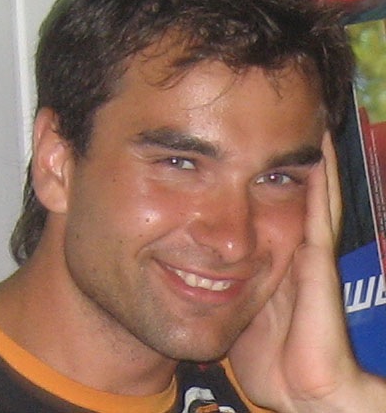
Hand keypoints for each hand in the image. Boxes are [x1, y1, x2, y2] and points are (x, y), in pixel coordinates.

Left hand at [228, 132, 385, 411]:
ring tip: (305, 118)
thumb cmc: (260, 351)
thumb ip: (211, 280)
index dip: (258, 170)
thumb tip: (182, 261)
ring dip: (306, 156)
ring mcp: (305, 249)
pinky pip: (318, 210)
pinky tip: (315, 151)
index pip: (263, 199)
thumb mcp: (228, 306)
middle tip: (282, 116)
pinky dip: (320, 180)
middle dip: (284, 153)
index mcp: (267, 250)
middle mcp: (287, 241)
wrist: (297, 387)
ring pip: (308, 190)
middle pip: (288, 187)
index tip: (244, 138)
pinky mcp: (318, 260)